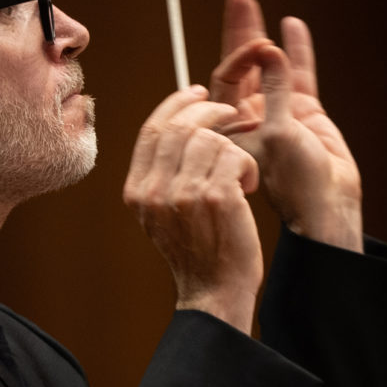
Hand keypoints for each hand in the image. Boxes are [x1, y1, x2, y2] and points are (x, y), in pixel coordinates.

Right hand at [124, 85, 262, 330]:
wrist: (214, 293)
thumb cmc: (199, 252)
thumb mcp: (164, 214)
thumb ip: (163, 174)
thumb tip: (184, 122)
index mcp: (137, 191)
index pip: (152, 129)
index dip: (176, 104)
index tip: (199, 93)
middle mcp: (155, 191)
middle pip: (181, 126)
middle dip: (212, 111)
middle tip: (233, 114)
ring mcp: (184, 194)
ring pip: (211, 138)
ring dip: (234, 147)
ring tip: (240, 172)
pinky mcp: (216, 198)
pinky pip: (234, 155)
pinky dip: (248, 165)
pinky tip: (248, 187)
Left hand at [207, 0, 361, 251]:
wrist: (328, 206)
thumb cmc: (295, 184)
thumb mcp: (278, 135)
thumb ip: (274, 91)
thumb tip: (268, 51)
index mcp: (232, 127)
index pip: (226, 79)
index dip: (239, 56)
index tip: (257, 45)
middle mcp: (251, 117)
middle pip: (240, 65)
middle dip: (239, 32)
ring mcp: (278, 112)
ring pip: (268, 65)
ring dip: (260, 35)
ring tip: (250, 3)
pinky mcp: (305, 113)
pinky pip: (298, 74)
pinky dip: (297, 51)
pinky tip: (292, 27)